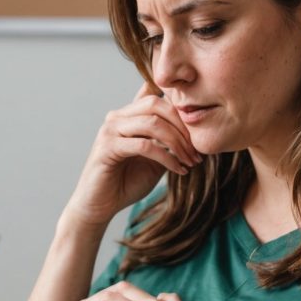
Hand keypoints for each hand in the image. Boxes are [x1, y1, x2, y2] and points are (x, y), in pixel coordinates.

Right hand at [63, 83, 200, 228]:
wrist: (100, 206)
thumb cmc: (127, 182)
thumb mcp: (155, 157)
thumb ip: (168, 141)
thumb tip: (196, 131)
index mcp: (128, 115)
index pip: (155, 94)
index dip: (179, 103)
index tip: (200, 126)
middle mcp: (117, 117)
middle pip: (156, 104)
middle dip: (183, 125)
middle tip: (198, 148)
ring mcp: (110, 130)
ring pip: (152, 123)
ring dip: (178, 142)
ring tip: (191, 161)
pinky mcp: (108, 147)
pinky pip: (145, 146)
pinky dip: (167, 158)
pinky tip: (178, 170)